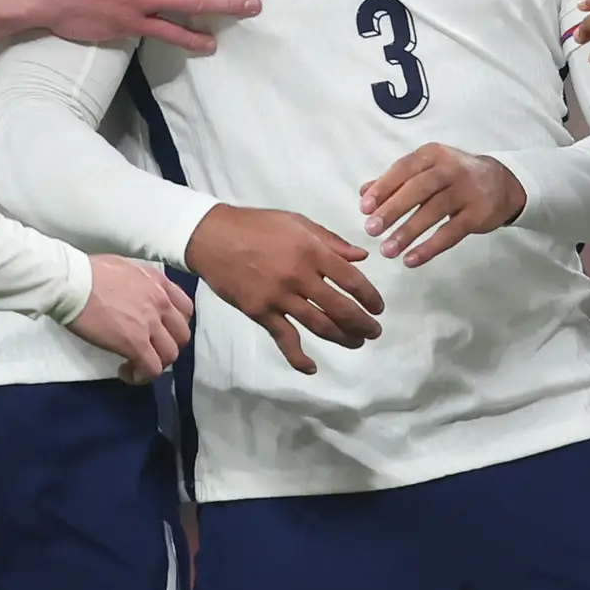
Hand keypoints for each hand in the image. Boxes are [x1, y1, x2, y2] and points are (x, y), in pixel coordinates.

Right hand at [63, 256, 194, 383]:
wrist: (71, 282)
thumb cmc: (87, 272)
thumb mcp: (125, 267)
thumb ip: (138, 283)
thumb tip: (133, 297)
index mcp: (158, 282)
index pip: (185, 309)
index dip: (175, 325)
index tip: (159, 331)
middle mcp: (161, 302)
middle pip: (182, 335)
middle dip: (167, 346)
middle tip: (148, 350)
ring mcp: (150, 324)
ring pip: (171, 355)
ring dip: (156, 364)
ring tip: (136, 365)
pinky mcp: (135, 343)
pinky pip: (152, 368)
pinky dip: (142, 376)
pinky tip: (127, 372)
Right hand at [186, 204, 384, 374]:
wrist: (212, 238)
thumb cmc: (256, 225)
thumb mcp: (297, 221)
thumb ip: (330, 240)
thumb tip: (361, 257)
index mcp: (312, 251)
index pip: (351, 280)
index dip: (370, 297)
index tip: (378, 307)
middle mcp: (299, 276)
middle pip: (340, 308)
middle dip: (362, 324)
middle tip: (374, 331)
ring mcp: (279, 297)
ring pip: (319, 325)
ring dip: (343, 338)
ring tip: (357, 343)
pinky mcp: (260, 312)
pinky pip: (284, 338)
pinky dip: (298, 357)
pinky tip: (311, 367)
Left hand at [357, 143, 525, 266]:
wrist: (502, 183)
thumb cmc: (455, 177)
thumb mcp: (427, 170)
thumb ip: (396, 181)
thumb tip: (363, 194)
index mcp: (432, 155)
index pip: (403, 169)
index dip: (383, 188)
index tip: (364, 208)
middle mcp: (449, 169)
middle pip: (418, 189)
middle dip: (392, 209)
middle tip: (371, 230)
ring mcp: (466, 190)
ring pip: (434, 211)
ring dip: (408, 232)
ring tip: (387, 251)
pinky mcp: (478, 213)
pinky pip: (451, 232)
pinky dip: (430, 247)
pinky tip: (412, 259)